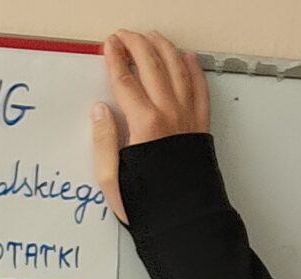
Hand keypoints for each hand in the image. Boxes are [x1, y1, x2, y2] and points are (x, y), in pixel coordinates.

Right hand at [90, 30, 210, 226]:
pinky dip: (193, 69)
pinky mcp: (201, 126)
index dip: (114, 59)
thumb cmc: (148, 206)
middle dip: (136, 44)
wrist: (184, 222)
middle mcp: (169, 114)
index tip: (108, 45)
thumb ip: (104, 141)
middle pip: (151, 66)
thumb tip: (99, 110)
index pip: (125, 80)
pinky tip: (187, 58)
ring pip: (177, 69)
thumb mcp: (112, 180)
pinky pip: (200, 88)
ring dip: (163, 48)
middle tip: (124, 35)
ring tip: (152, 36)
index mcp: (144, 125)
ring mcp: (188, 117)